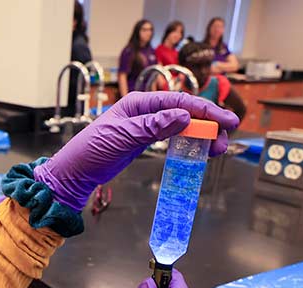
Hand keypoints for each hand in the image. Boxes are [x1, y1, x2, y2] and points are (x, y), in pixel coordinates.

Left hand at [34, 92, 239, 209]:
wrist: (76, 172)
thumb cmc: (91, 150)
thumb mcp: (121, 137)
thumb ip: (152, 126)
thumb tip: (183, 116)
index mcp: (138, 102)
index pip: (179, 101)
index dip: (205, 110)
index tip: (226, 121)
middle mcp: (145, 110)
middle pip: (185, 111)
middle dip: (208, 124)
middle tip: (224, 140)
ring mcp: (147, 125)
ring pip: (182, 124)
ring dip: (201, 134)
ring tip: (215, 149)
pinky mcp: (145, 140)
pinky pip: (173, 137)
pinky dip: (188, 142)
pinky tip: (199, 149)